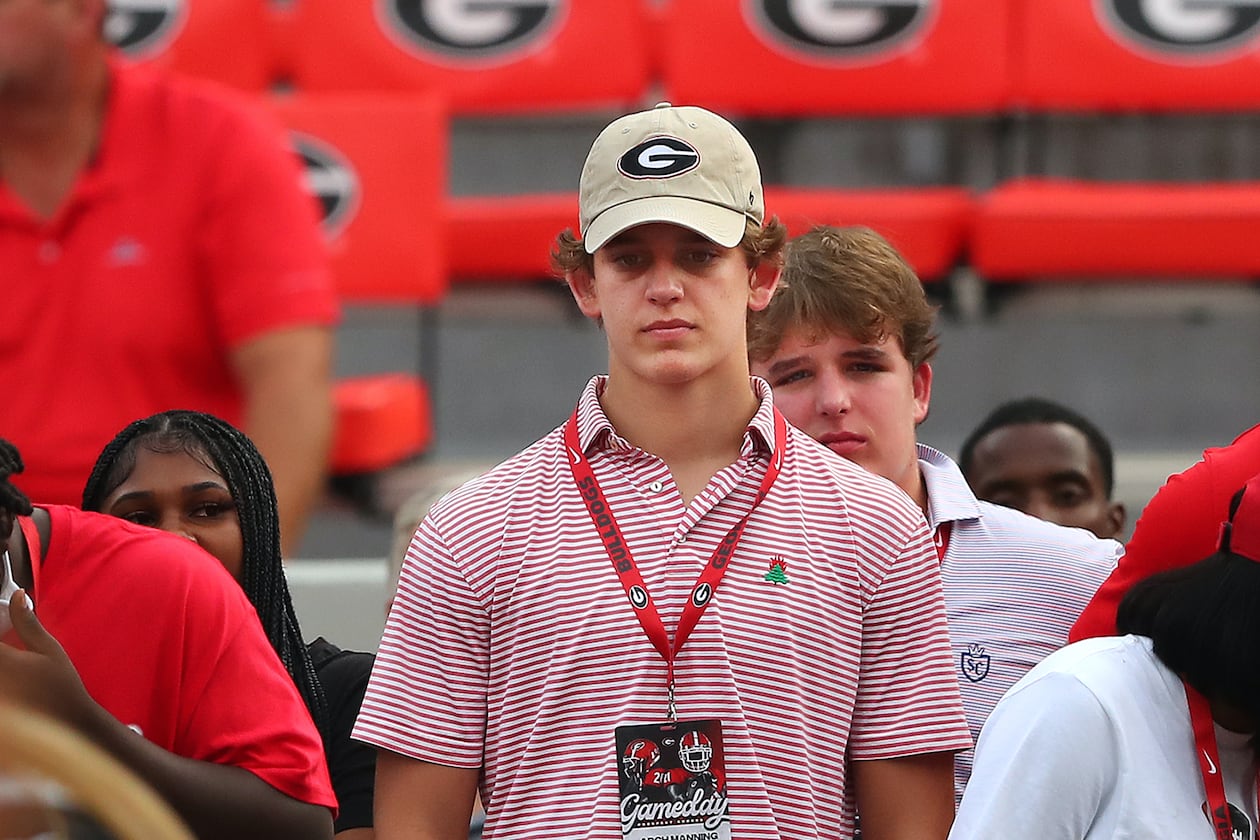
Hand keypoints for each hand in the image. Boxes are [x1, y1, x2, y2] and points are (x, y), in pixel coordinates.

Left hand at [0, 590, 95, 730]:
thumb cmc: (62, 687)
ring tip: (14, 663)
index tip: (3, 628)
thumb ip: (27, 623)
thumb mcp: (49, 650)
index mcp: (3, 661)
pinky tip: (12, 679)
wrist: (66, 724)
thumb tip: (18, 596)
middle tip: (9, 642)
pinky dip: (3, 680)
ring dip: (3, 661)